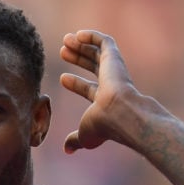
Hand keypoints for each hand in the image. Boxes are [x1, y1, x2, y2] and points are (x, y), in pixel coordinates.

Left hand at [58, 30, 140, 153]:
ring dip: (81, 45)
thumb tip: (67, 149)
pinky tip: (77, 34)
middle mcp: (112, 85)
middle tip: (62, 51)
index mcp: (105, 102)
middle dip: (77, 59)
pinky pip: (105, 41)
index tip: (62, 78)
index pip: (89, 89)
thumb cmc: (103, 127)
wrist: (121, 115)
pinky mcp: (115, 58)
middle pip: (93, 67)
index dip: (75, 83)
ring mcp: (114, 71)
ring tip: (65, 40)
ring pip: (98, 53)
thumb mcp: (84, 135)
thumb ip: (76, 140)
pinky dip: (92, 36)